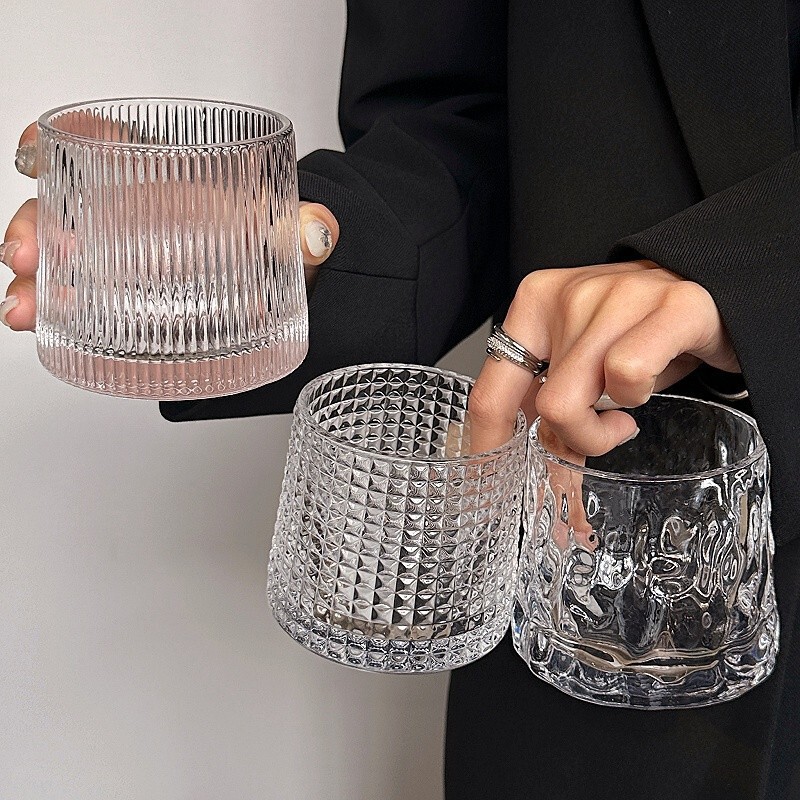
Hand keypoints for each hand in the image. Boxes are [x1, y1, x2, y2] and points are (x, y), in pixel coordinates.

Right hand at [1, 123, 338, 330]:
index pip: (110, 143)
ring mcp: (126, 258)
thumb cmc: (279, 240)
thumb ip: (306, 229)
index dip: (67, 142)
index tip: (34, 151)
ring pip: (62, 256)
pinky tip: (37, 326)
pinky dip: (53, 312)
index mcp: (171, 178)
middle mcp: (136, 213)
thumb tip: (316, 234)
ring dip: (35, 280)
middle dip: (36, 226)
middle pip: (67, 205)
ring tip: (22, 309)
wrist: (292, 281)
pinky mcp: (128, 300)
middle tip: (27, 256)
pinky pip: (79, 299)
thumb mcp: (293, 229)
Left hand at [468, 260, 739, 454]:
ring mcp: (619, 296)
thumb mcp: (580, 361)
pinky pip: (627, 374)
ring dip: (604, 427)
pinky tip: (645, 386)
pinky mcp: (673, 306)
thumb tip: (527, 472)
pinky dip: (636, 395)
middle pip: (544, 407)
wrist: (715, 285)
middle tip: (595, 437)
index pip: (491, 393)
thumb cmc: (638, 330)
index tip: (495, 483)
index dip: (491, 448)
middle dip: (572, 441)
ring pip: (575, 400)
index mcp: (533, 305)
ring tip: (624, 407)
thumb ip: (548, 403)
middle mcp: (569, 294)